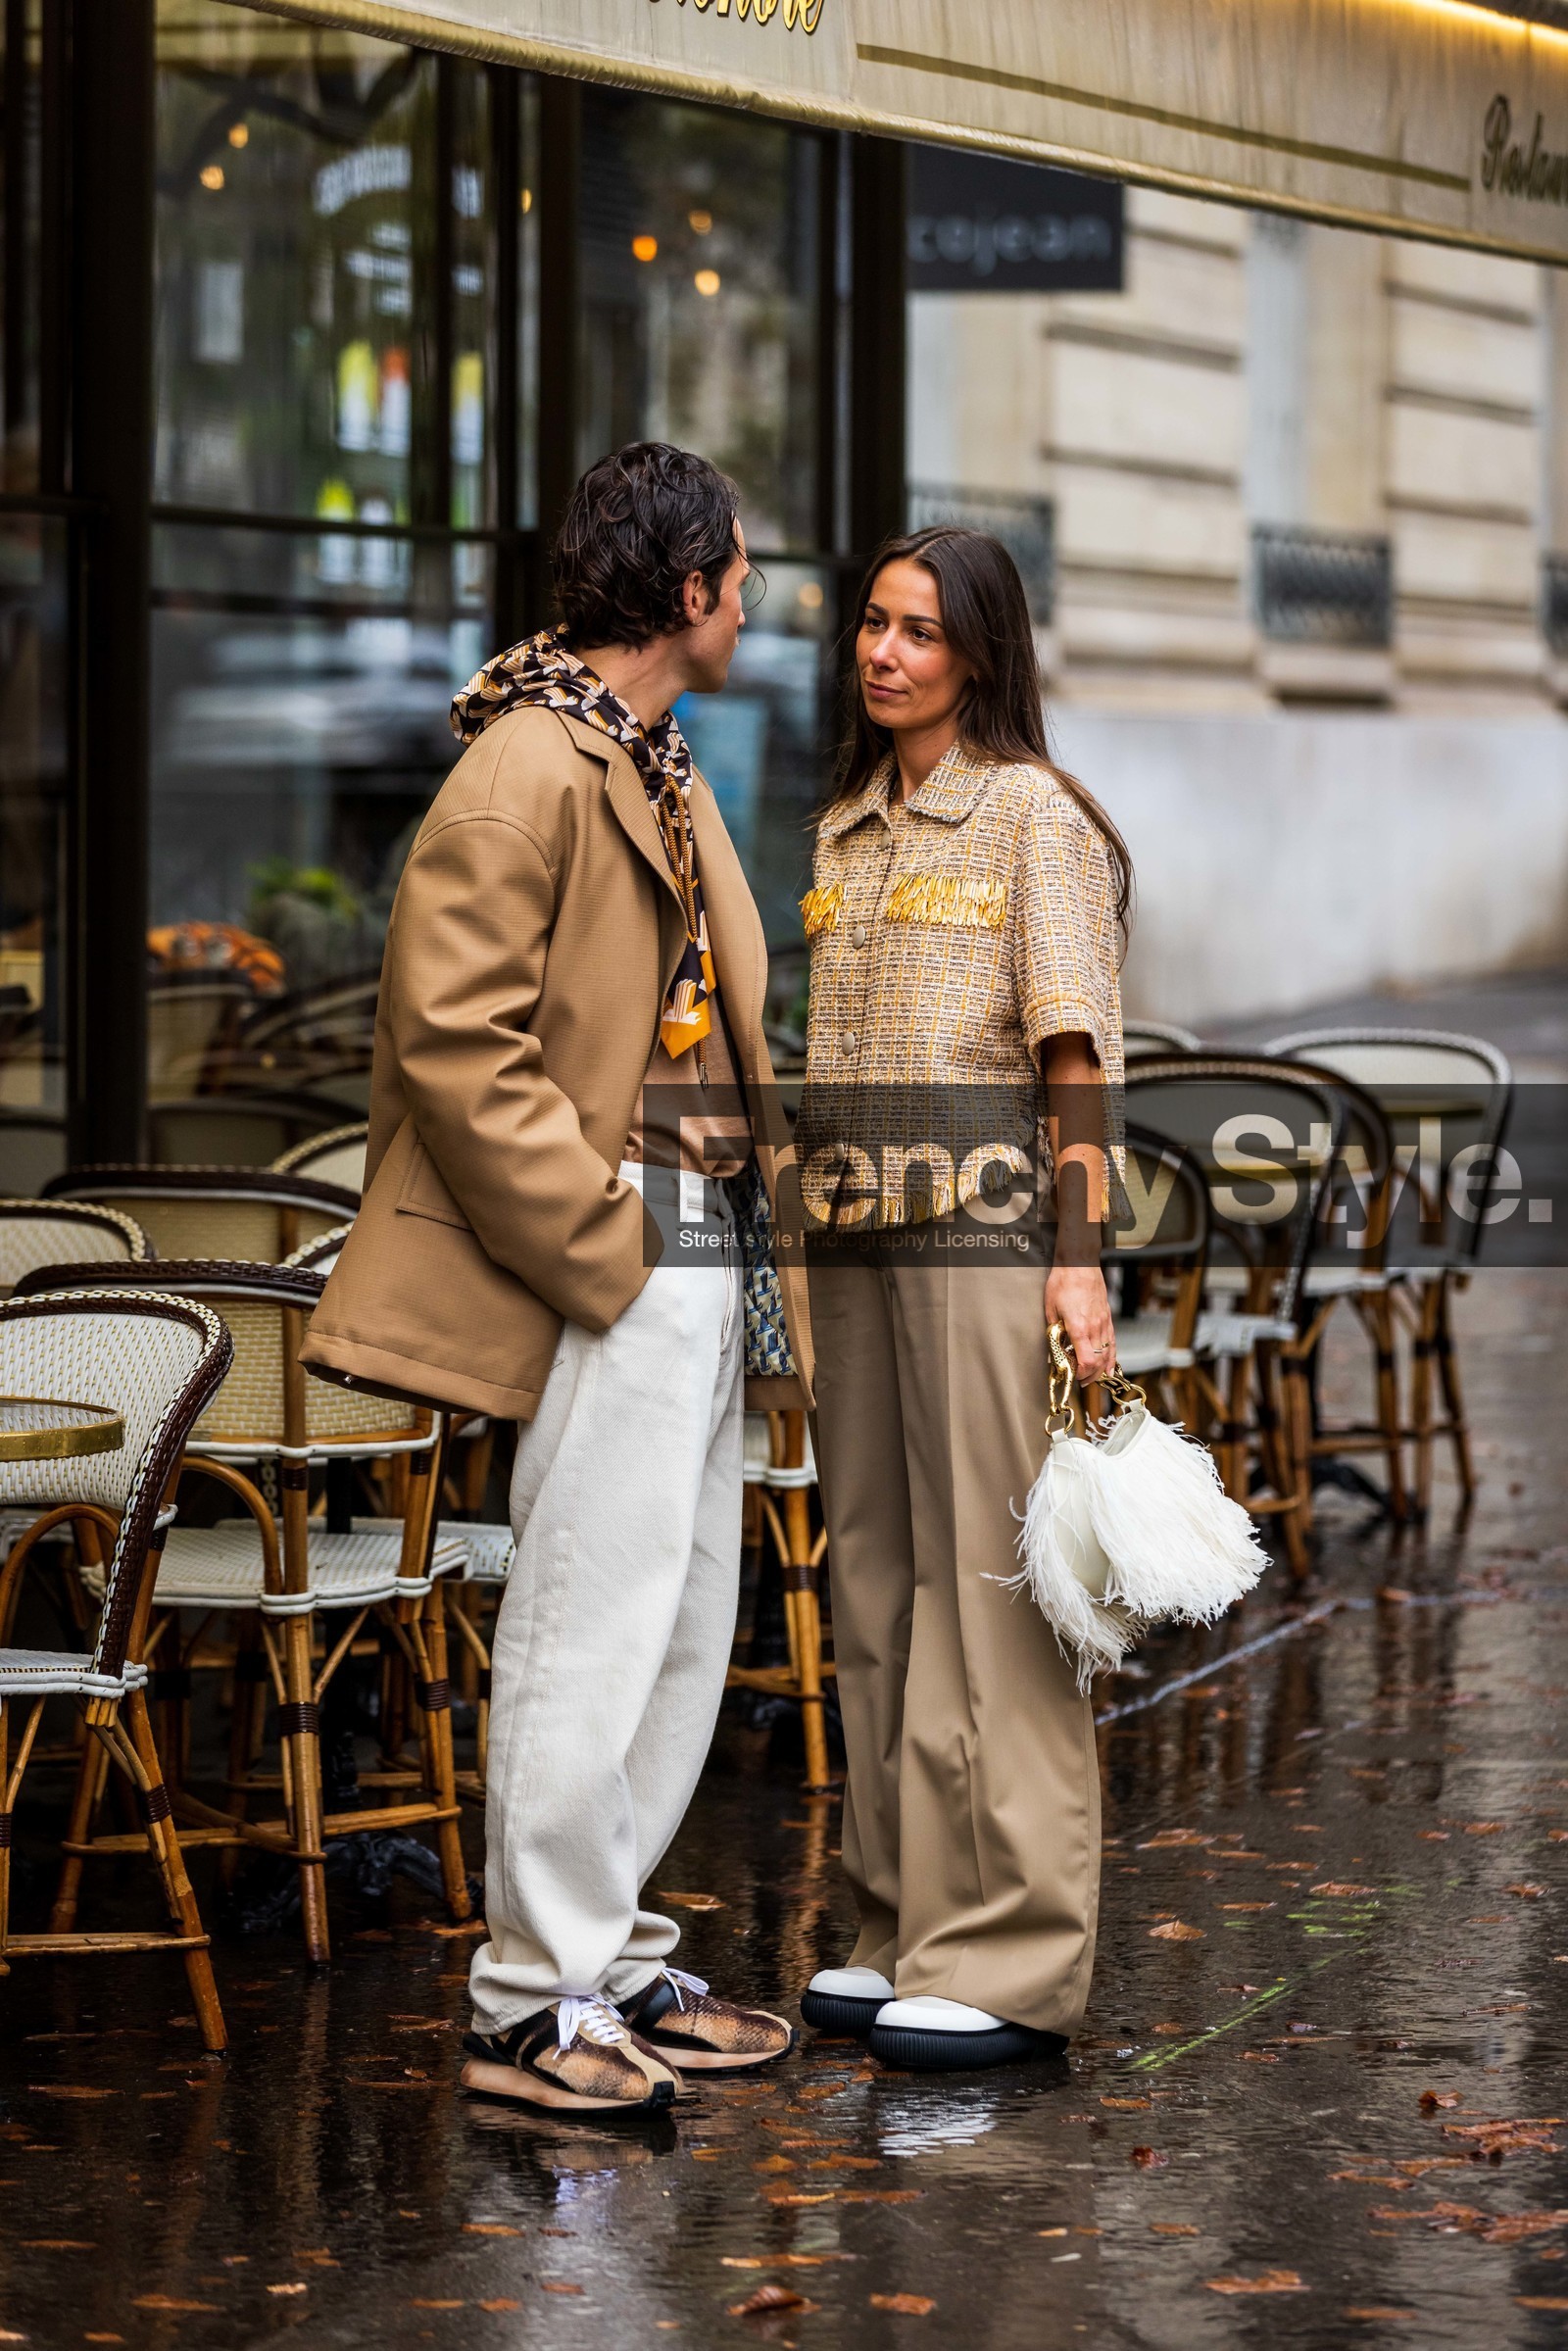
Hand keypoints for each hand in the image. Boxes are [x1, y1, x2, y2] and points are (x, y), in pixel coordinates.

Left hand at [1045, 1262, 1115, 1381]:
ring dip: (1101, 1369)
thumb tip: (1053, 1351)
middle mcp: (1095, 1327)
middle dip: (1090, 1375)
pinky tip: (1110, 1367)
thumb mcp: (1050, 1309)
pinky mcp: (1107, 1317)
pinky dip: (1112, 1357)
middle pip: (1099, 1361)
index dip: (1081, 1373)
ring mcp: (1104, 1322)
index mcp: (1079, 1327)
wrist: (1079, 1263)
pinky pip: (1113, 1342)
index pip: (1087, 1361)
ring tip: (1092, 1378)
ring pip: (1108, 1353)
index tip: (1073, 1376)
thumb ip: (1054, 1333)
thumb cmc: (1063, 1282)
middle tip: (1080, 1381)